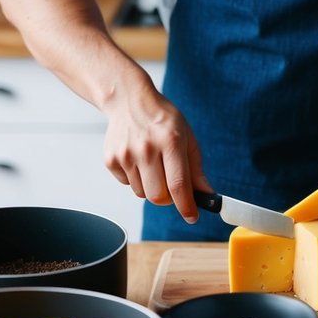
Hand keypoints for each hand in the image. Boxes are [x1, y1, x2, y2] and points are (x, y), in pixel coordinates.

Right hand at [101, 70, 207, 221]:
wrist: (128, 100)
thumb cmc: (162, 119)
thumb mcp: (186, 136)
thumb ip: (196, 168)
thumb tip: (206, 194)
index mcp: (171, 141)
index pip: (178, 184)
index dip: (186, 206)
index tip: (192, 217)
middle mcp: (147, 148)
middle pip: (158, 196)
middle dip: (168, 198)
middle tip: (172, 185)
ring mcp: (126, 154)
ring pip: (142, 193)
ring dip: (151, 187)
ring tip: (152, 163)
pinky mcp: (111, 159)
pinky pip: (127, 184)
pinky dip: (135, 178)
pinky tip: (137, 158)